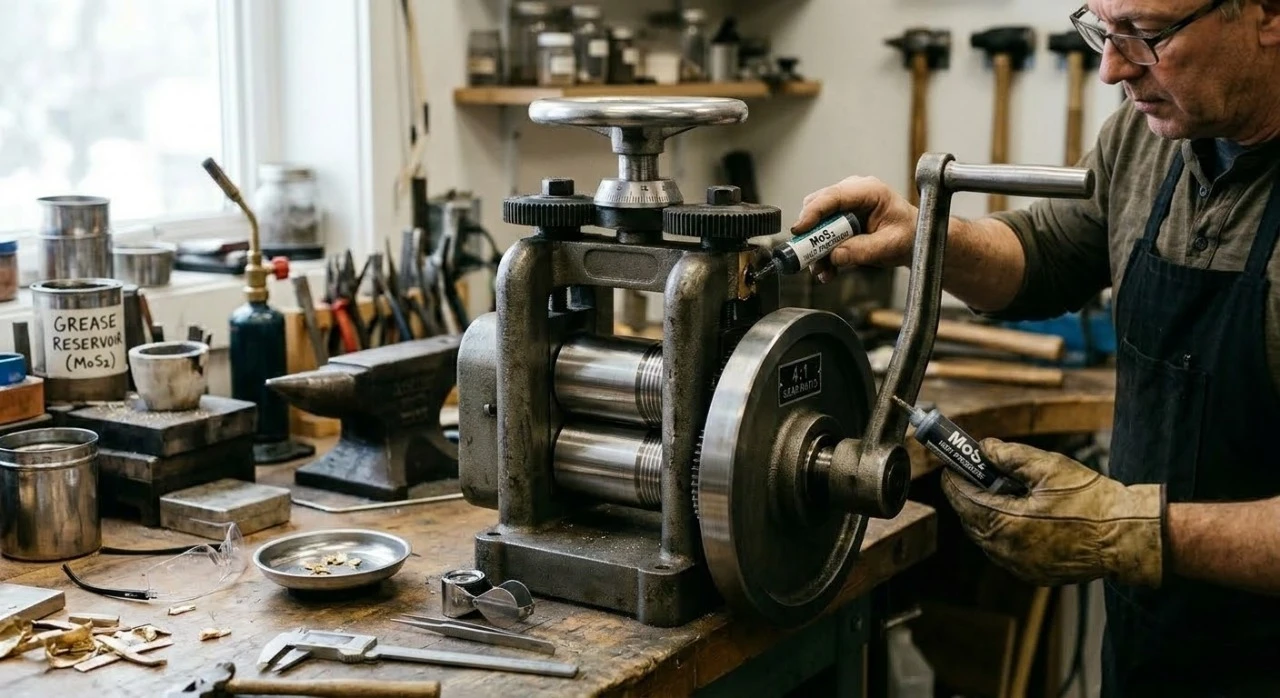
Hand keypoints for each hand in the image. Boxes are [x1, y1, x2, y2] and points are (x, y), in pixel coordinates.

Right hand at [791, 176, 917, 283]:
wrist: (913, 242)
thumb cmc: (908, 235)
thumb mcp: (889, 245)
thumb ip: (863, 250)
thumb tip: (835, 255)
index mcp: (868, 191)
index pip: (833, 196)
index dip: (813, 212)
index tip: (800, 230)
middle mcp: (852, 195)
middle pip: (818, 207)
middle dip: (810, 233)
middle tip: (808, 255)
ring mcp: (845, 208)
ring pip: (817, 223)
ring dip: (815, 248)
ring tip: (821, 269)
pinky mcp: (840, 222)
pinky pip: (822, 236)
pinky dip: (822, 254)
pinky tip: (827, 270)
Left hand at [941, 438, 1164, 586]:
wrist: (1126, 536)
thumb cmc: (1092, 501)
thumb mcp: (1049, 467)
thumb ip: (1011, 456)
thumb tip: (986, 449)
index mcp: (1006, 524)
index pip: (963, 499)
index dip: (955, 478)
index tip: (952, 463)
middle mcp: (1007, 551)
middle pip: (971, 519)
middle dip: (970, 495)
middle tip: (975, 473)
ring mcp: (1019, 566)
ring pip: (986, 537)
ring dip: (986, 514)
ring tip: (1001, 491)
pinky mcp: (1033, 573)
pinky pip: (1005, 550)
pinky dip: (1003, 532)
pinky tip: (1018, 514)